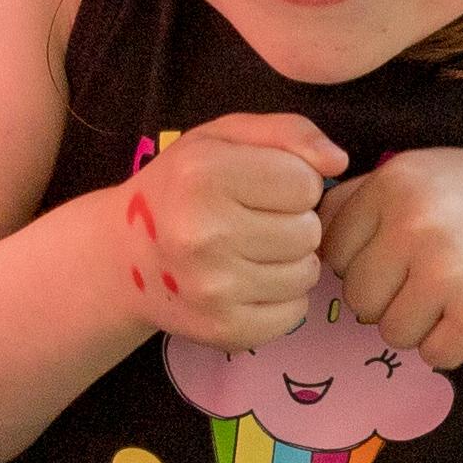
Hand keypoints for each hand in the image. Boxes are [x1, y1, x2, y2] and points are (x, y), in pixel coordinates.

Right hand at [117, 112, 347, 345]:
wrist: (124, 257)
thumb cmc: (182, 187)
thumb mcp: (223, 138)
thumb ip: (287, 132)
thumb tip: (338, 162)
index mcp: (203, 175)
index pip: (306, 183)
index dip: (292, 181)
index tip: (259, 187)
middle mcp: (203, 234)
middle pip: (309, 231)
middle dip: (292, 222)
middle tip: (253, 222)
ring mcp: (213, 288)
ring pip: (307, 273)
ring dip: (289, 261)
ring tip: (250, 251)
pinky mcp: (223, 330)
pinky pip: (294, 313)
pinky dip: (281, 298)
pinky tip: (248, 283)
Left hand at [322, 147, 462, 367]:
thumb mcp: (428, 173)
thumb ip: (368, 198)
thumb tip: (303, 238)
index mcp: (394, 182)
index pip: (331, 248)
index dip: (360, 259)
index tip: (395, 254)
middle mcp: (415, 223)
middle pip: (358, 296)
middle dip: (388, 297)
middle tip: (430, 279)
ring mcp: (446, 272)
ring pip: (390, 331)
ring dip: (418, 325)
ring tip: (455, 294)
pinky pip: (431, 354)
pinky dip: (450, 345)